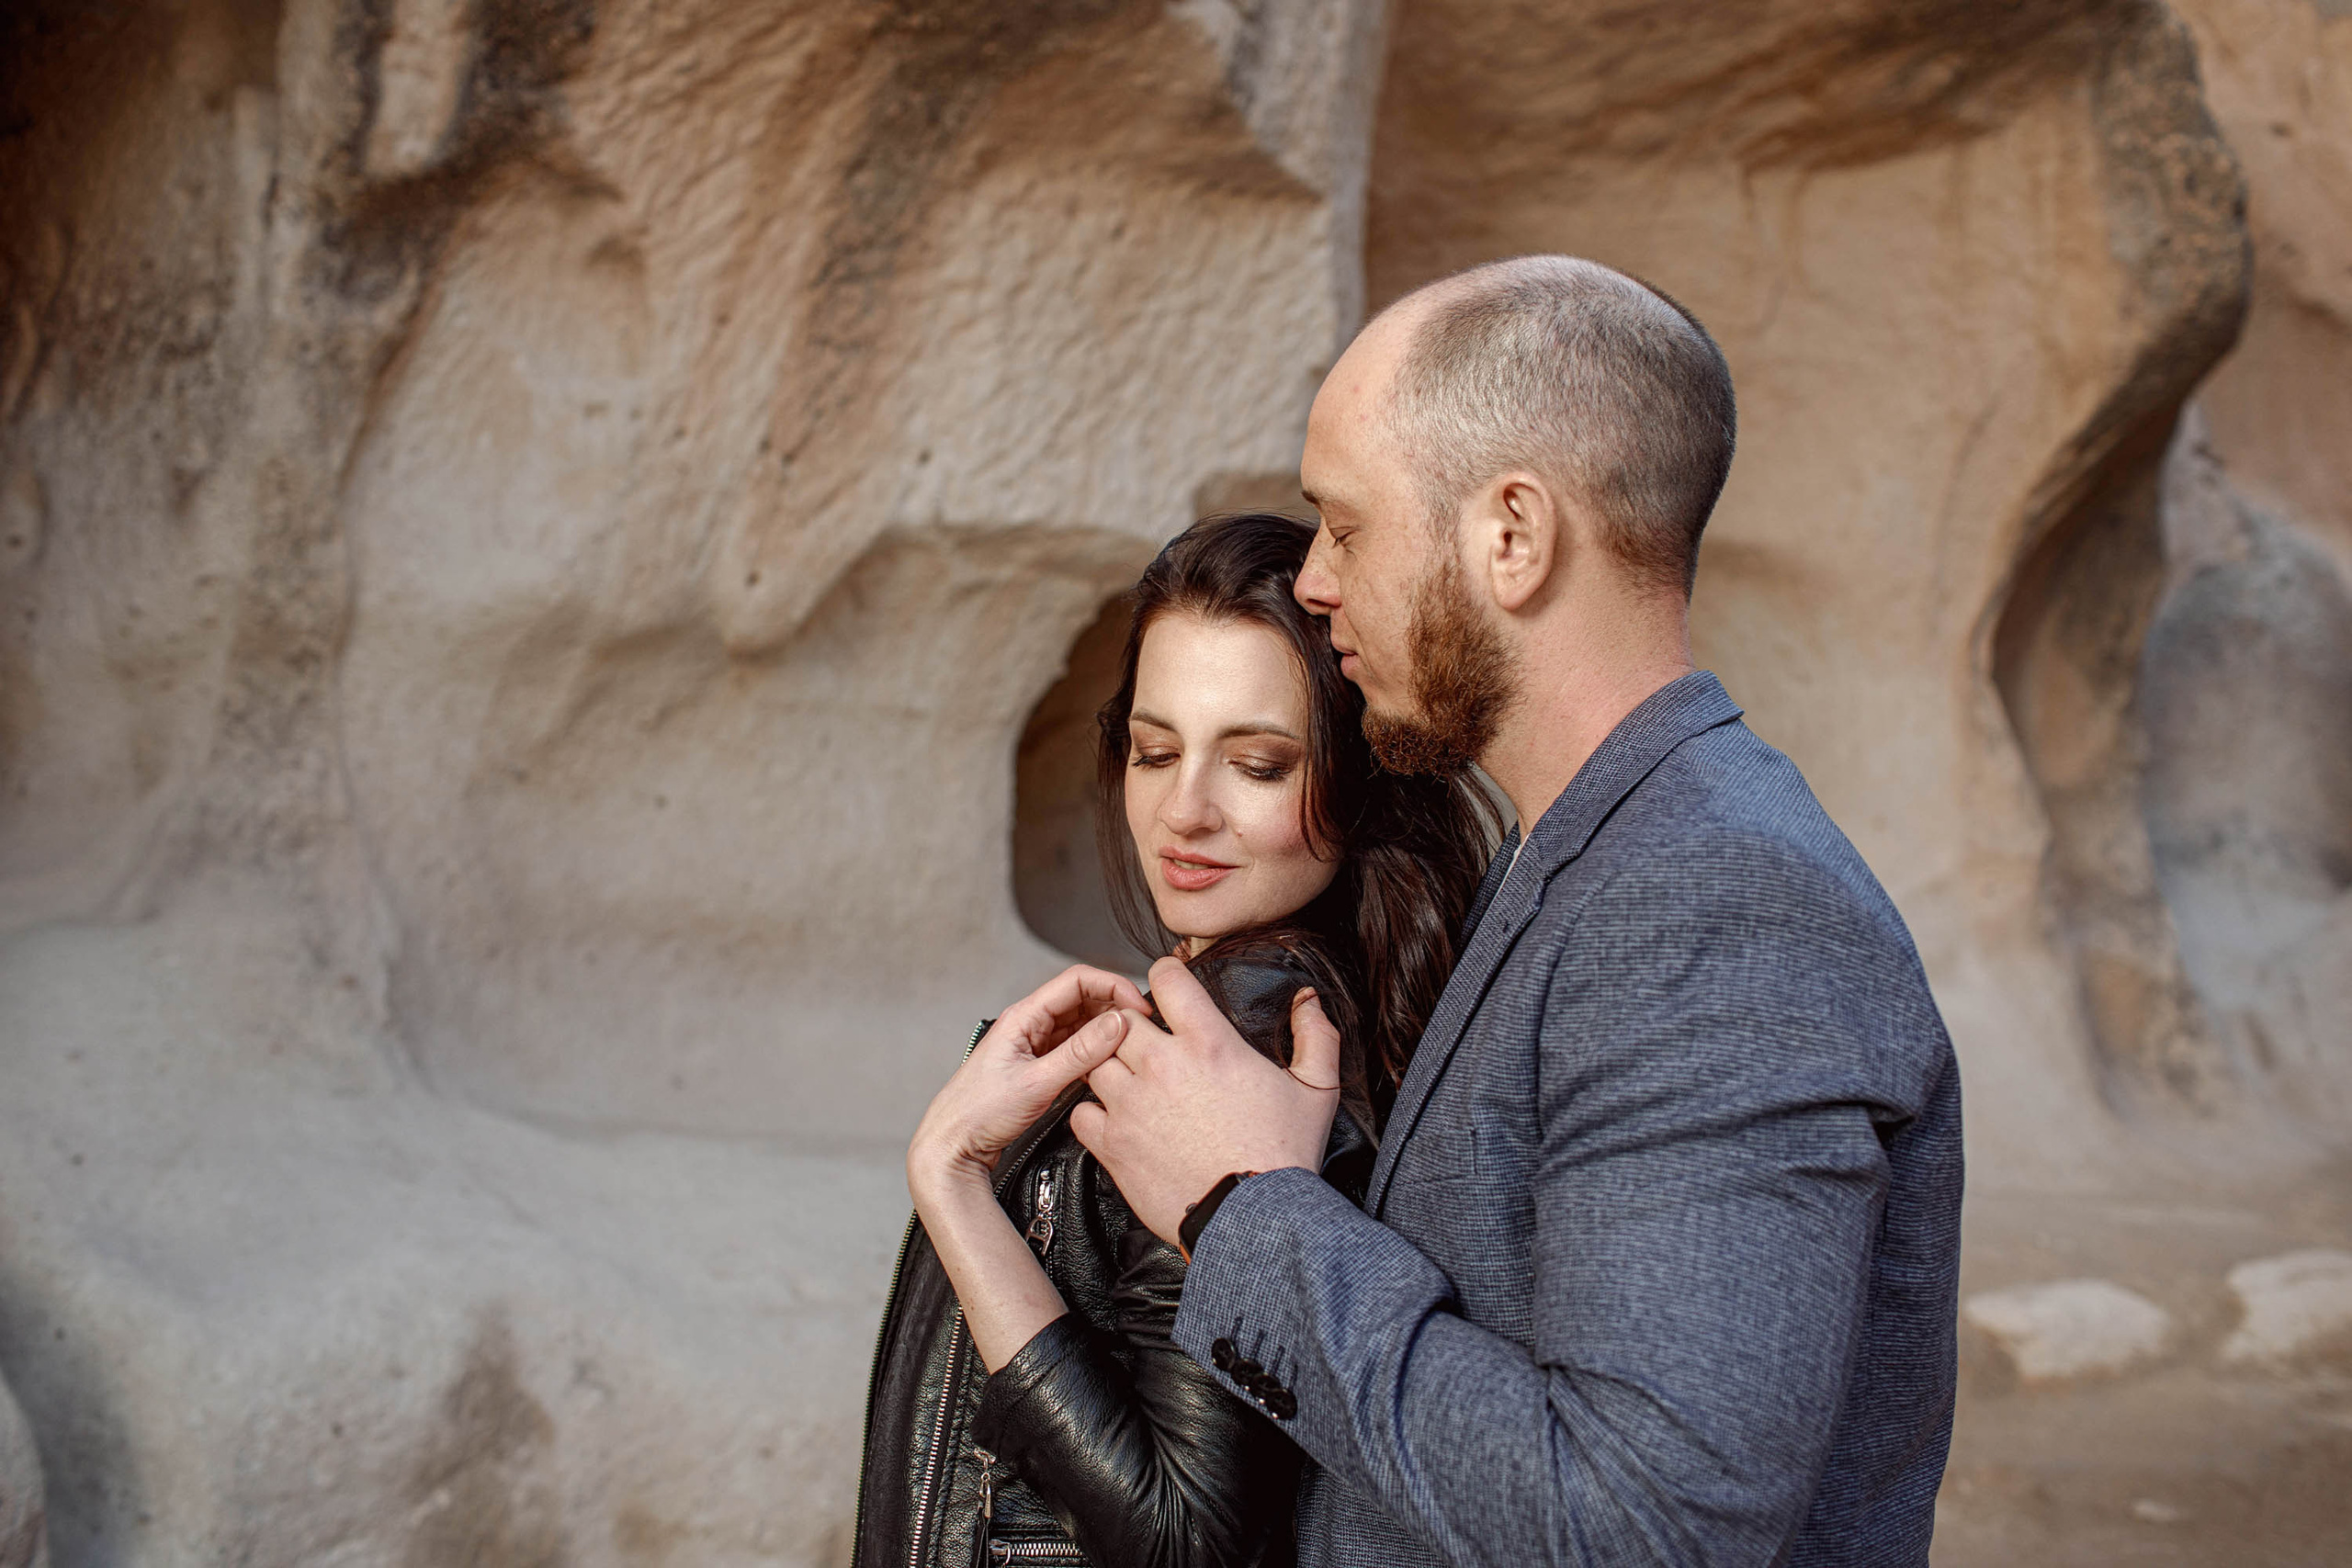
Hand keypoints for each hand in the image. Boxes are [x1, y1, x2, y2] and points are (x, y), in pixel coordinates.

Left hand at [908, 965, 1146, 1201]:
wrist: (953, 1144)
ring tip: (1128, 1048)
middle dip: (1114, 1008)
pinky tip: (1107, 1066)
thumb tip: (1118, 1024)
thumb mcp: (1037, 1082)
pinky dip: (1094, 1052)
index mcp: (1024, 1016)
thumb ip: (1081, 1052)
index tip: (1138, 1007)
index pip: (1077, 980)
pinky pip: (1075, 1048)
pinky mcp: (1039, 1065)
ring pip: (1081, 1024)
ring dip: (1106, 1032)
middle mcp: (1030, 1024)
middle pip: (1083, 999)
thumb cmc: (979, 1113)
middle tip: (1140, 1029)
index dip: (1113, 987)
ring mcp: (1035, 1044)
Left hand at [1071, 956, 1340, 1242]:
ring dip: (1108, 1067)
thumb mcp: (1316, 1089)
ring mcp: (1132, 1105)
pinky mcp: (1113, 1144)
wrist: (1254, 1220)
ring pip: (1093, 1062)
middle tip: (1143, 1041)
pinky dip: (1092, 1113)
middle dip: (1128, 1025)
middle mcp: (1162, 1067)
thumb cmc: (1282, 1157)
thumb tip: (1308, 1000)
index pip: (1166, 980)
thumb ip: (1315, 1035)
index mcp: (1209, 1044)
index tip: (1167, 987)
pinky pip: (1080, 1112)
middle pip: (1118, 1020)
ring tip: (1129, 1081)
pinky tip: (1117, 1119)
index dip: (1165, 977)